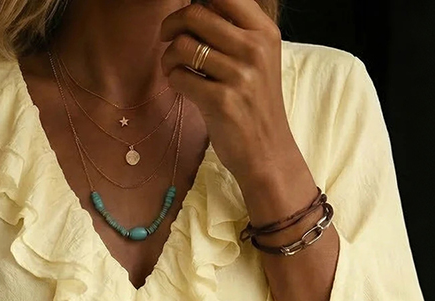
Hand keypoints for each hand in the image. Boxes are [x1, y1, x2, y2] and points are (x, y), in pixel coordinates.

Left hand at [159, 0, 298, 187]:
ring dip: (169, 57)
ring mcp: (240, 75)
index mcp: (264, 32)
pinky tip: (182, 87)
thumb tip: (195, 8)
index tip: (186, 15)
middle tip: (167, 37)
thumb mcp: (258, 61)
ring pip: (183, 46)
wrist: (268, 153)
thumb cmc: (256, 106)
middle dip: (172, 24)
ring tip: (173, 68)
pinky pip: (179, 77)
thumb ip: (234, 32)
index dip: (194, 2)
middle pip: (196, 14)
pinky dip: (173, 80)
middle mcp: (255, 48)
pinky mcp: (221, 101)